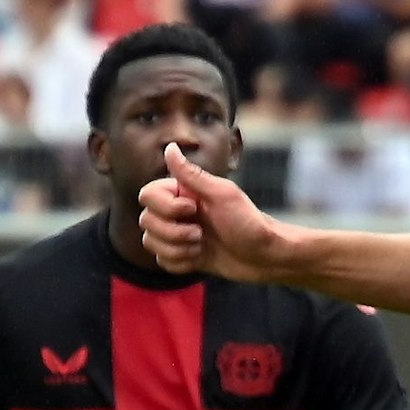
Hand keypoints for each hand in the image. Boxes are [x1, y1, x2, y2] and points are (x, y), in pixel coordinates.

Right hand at [138, 143, 282, 283]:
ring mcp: (178, 234)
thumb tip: (170, 147)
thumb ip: (192, 174)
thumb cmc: (247, 222)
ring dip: (177, 248)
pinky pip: (161, 261)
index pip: (147, 195)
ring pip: (150, 242)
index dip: (165, 206)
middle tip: (201, 232)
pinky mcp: (181, 255)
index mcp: (185, 191)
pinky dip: (180, 263)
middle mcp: (177, 211)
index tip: (193, 209)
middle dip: (173, 232)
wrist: (263, 257)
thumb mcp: (222, 195)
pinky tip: (200, 257)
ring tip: (201, 245)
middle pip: (146, 221)